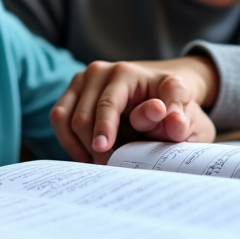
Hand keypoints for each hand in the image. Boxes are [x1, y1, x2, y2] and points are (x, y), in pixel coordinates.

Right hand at [50, 57, 219, 163]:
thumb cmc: (168, 98)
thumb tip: (173, 121)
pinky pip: (58, 119)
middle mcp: (97, 71)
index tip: (102, 150)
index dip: (104, 129)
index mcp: (123, 72)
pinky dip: (68, 140)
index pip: (107, 105)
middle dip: (92, 145)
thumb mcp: (181, 102)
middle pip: (81, 116)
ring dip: (77, 145)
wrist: (157, 88)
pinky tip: (85, 155)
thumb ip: (179, 112)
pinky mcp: (71, 92)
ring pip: (63, 119)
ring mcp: (80, 80)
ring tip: (97, 162)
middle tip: (108, 166)